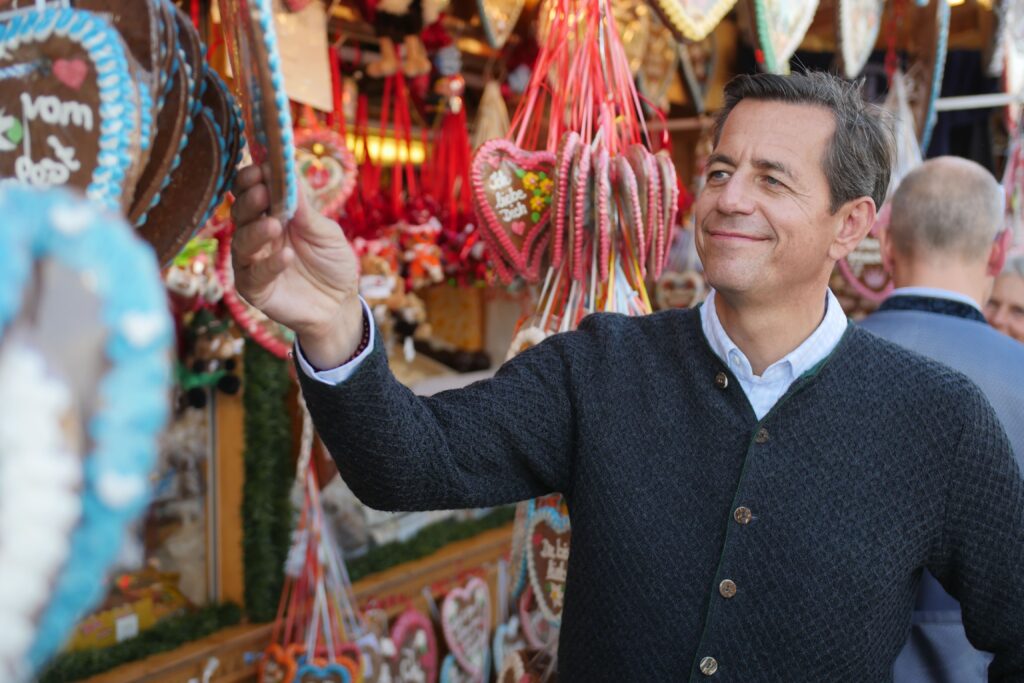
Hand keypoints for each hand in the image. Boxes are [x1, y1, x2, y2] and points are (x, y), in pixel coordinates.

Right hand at [230, 165, 363, 367]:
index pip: (251, 190)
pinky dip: (270, 264)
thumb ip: (306, 209)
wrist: (340, 304)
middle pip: (241, 213)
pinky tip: (287, 256)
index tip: (261, 168)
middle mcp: (256, 236)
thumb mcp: (326, 233)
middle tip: (262, 192)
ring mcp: (252, 262)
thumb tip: (289, 172)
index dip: (253, 178)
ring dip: (256, 231)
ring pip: (242, 242)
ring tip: (275, 225)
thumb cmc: (332, 263)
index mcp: (272, 215)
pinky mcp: (254, 288)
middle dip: (250, 201)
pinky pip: (254, 274)